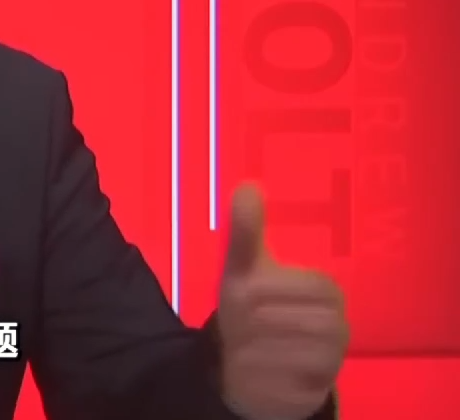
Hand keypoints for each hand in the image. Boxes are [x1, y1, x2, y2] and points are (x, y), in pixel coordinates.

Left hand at [216, 184, 348, 419]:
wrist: (246, 362)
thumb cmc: (250, 307)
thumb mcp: (242, 268)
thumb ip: (246, 230)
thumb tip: (246, 186)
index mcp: (326, 293)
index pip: (318, 287)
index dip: (276, 289)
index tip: (243, 292)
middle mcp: (339, 327)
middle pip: (313, 322)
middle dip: (265, 320)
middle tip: (238, 321)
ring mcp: (332, 362)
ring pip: (304, 353)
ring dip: (262, 347)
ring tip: (240, 344)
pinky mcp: (317, 391)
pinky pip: (297, 385)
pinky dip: (266, 374)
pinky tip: (246, 365)